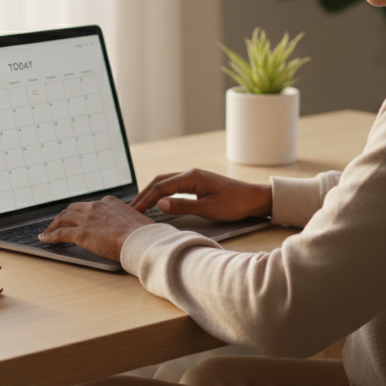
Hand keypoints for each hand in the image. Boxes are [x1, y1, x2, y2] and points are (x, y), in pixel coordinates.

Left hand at [39, 196, 154, 260]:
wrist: (141, 240)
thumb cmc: (144, 234)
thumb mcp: (136, 221)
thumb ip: (127, 222)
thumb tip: (131, 229)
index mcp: (109, 202)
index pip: (90, 205)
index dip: (81, 212)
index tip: (79, 217)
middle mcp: (96, 207)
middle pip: (73, 209)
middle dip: (64, 216)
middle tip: (59, 223)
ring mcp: (87, 219)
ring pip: (63, 218)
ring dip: (54, 224)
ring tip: (49, 231)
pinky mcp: (81, 233)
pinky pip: (60, 233)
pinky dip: (50, 235)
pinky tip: (45, 239)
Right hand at [130, 168, 272, 221]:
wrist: (254, 198)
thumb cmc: (234, 204)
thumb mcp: (207, 209)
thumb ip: (182, 206)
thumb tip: (159, 203)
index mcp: (191, 178)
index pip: (160, 187)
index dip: (145, 200)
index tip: (134, 211)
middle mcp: (190, 173)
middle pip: (159, 181)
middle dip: (144, 194)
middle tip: (131, 208)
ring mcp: (194, 176)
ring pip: (166, 181)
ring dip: (152, 192)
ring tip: (140, 204)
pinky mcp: (198, 182)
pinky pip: (174, 184)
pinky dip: (162, 191)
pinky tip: (158, 199)